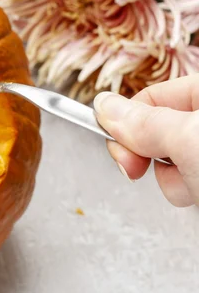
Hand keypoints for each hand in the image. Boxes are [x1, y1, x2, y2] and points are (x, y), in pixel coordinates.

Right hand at [94, 74, 198, 206]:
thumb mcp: (187, 139)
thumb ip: (143, 122)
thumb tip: (103, 105)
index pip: (152, 97)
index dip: (128, 121)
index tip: (116, 144)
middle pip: (156, 129)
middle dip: (146, 154)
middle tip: (139, 168)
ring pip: (170, 159)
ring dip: (170, 179)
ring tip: (191, 186)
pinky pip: (186, 178)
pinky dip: (187, 190)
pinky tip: (198, 195)